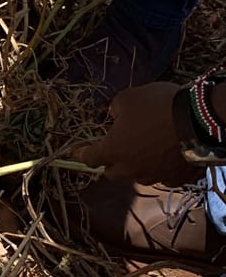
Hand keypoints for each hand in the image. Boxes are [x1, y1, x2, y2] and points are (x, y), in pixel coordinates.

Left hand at [74, 82, 203, 185]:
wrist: (198, 120)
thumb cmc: (156, 106)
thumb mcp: (128, 98)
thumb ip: (116, 109)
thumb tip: (115, 115)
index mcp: (113, 150)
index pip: (90, 158)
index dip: (83, 154)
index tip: (78, 152)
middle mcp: (131, 168)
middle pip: (113, 173)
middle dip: (111, 163)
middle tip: (114, 150)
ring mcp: (155, 176)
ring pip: (139, 176)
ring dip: (137, 166)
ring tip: (143, 152)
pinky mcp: (177, 178)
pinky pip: (163, 177)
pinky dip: (161, 169)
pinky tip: (165, 157)